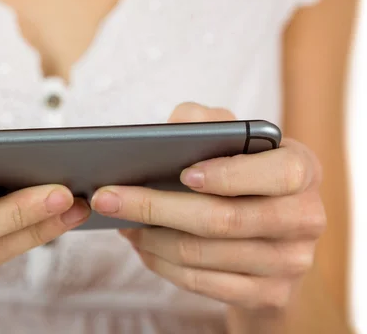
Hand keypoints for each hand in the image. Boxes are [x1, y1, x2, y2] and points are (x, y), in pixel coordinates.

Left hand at [90, 103, 325, 310]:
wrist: (270, 230)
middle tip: (107, 197)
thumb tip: (173, 127)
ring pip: (202, 255)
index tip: (183, 173)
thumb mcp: (234, 137)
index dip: (230, 175)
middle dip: (155, 207)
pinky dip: (160, 262)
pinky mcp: (268, 293)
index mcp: (302, 170)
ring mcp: (290, 263)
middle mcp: (305, 218)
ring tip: (117, 219)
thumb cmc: (242, 169)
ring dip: (149, 238)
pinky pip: (200, 283)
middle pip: (223, 220)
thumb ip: (206, 119)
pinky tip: (140, 244)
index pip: (279, 174)